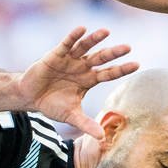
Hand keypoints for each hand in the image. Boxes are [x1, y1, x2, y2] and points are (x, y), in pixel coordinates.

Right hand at [16, 26, 137, 138]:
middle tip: (127, 47)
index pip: (109, 73)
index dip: (122, 69)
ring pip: (85, 47)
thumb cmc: (53, 104)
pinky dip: (73, 36)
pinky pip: (66, 44)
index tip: (137, 64)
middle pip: (101, 58)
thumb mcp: (71, 116)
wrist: (31, 97)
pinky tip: (82, 29)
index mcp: (88, 80)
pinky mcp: (55, 55)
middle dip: (113, 53)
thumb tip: (102, 138)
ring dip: (95, 39)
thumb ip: (86, 124)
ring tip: (106, 31)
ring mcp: (70, 60)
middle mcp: (82, 67)